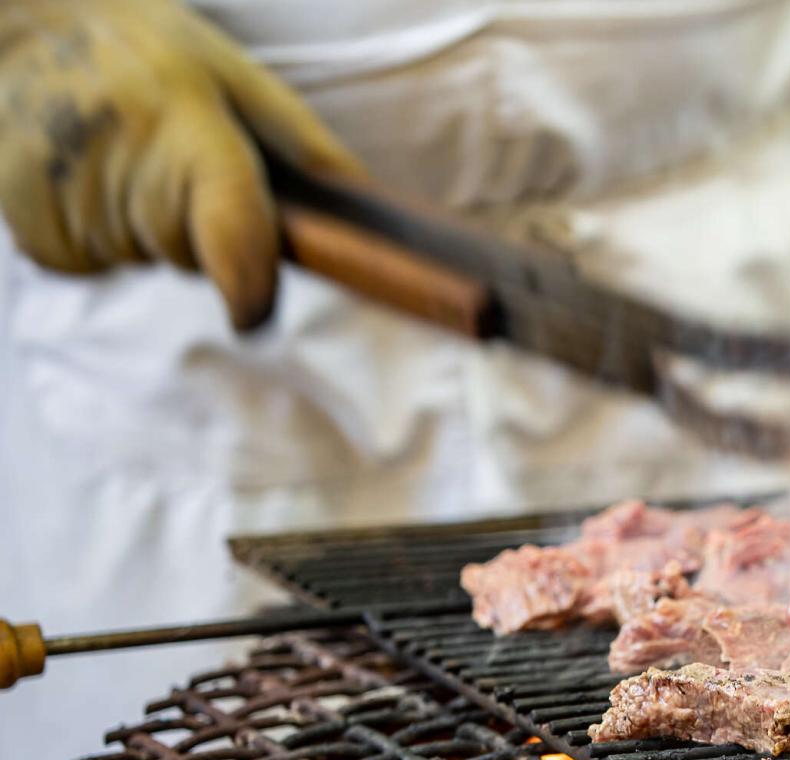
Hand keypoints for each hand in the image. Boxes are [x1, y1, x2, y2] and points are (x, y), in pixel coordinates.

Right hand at [0, 0, 362, 328]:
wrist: (34, 23)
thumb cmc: (153, 54)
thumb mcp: (238, 78)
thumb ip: (304, 146)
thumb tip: (367, 212)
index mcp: (188, 122)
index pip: (228, 224)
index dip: (247, 282)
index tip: (252, 313)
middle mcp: (122, 155)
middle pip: (184, 255)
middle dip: (193, 233)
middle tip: (171, 168)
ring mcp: (62, 184)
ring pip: (135, 260)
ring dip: (138, 230)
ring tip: (120, 158)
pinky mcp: (21, 211)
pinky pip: (80, 261)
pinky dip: (89, 235)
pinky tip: (82, 178)